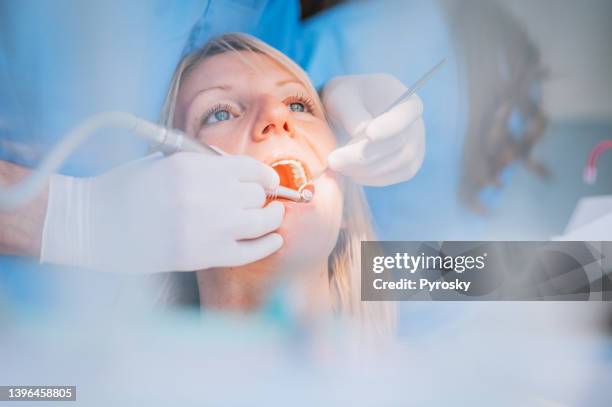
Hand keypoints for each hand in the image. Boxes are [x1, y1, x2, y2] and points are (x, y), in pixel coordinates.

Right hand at [40, 153, 283, 271]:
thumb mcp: (165, 163)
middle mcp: (205, 194)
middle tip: (259, 202)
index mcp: (193, 167)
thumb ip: (205, 166)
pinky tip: (275, 240)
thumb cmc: (127, 190)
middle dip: (260, 197)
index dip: (265, 176)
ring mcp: (207, 226)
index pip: (249, 168)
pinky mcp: (204, 256)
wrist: (95, 225)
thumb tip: (246, 176)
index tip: (269, 182)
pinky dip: (267, 245)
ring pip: (261, 220)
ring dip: (271, 218)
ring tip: (272, 216)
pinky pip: (250, 251)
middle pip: (256, 194)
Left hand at [322, 73, 424, 185]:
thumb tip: (360, 133)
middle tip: (333, 159)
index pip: (406, 114)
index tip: (369, 133)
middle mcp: (417, 127)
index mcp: (407, 102)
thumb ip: (351, 111)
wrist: (351, 111)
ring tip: (336, 165)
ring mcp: (414, 149)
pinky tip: (349, 172)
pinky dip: (369, 178)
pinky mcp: (405, 168)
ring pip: (396, 165)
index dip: (390, 126)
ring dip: (364, 170)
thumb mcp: (342, 96)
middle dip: (364, 156)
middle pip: (398, 145)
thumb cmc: (347, 98)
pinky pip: (391, 177)